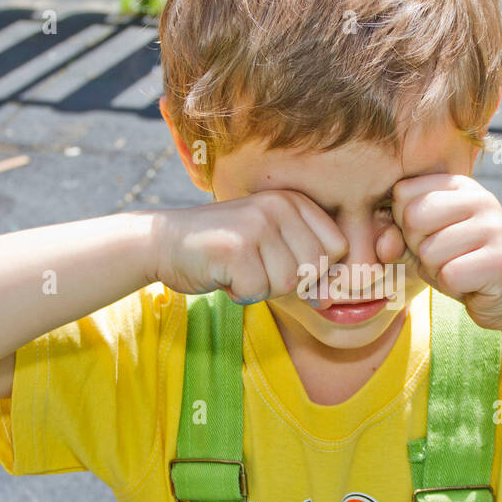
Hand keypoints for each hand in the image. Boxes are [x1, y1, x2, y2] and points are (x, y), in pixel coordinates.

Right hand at [152, 192, 346, 304]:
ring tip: (238, 268)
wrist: (164, 242)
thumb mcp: (273, 251)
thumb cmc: (225, 252)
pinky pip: (258, 291)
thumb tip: (330, 300)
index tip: (283, 265)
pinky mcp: (235, 247)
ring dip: (260, 287)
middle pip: (315, 269)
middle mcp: (279, 205)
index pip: (338, 248)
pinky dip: (239, 293)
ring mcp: (257, 223)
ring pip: (288, 283)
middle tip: (255, 267)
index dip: (316, 270)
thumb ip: (306, 270)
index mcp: (294, 201)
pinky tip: (223, 273)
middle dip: (286, 282)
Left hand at [382, 174, 501, 332]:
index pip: (403, 192)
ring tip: (459, 270)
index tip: (428, 236)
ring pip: (430, 251)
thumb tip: (384, 243)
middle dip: (418, 247)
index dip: (403, 223)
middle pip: (413, 218)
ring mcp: (494, 227)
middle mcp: (480, 198)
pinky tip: (470, 284)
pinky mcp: (501, 260)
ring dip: (436, 271)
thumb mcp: (422, 247)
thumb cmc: (461, 265)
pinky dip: (451, 287)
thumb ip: (396, 239)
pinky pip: (449, 275)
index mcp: (459, 186)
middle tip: (443, 257)